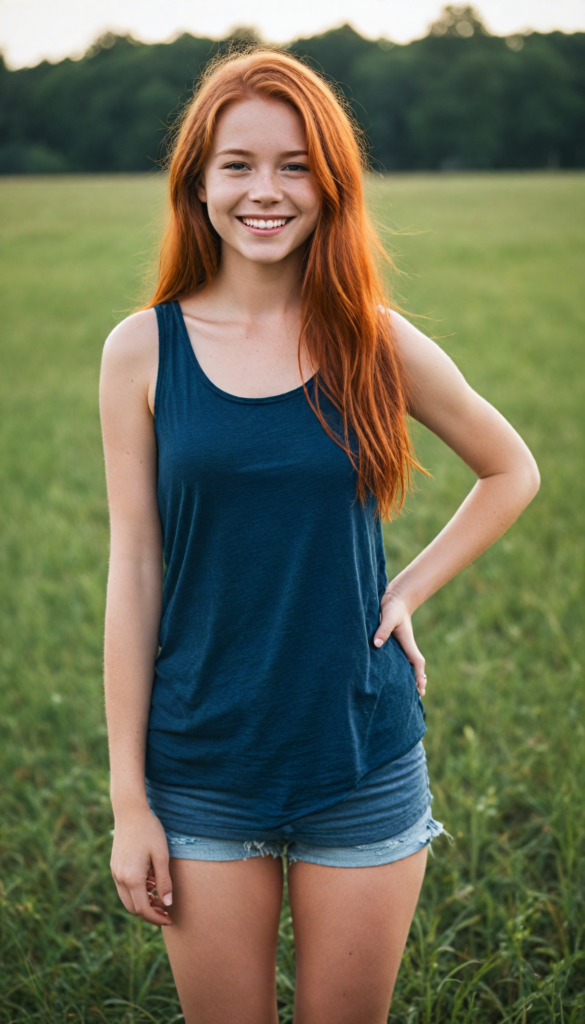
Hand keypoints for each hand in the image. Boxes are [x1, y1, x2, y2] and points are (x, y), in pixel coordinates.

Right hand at [110, 804, 173, 926]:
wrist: (130, 811)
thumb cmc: (149, 830)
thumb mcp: (161, 855)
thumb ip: (164, 881)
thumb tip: (168, 903)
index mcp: (132, 878)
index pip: (143, 909)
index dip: (156, 918)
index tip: (169, 918)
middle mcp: (120, 879)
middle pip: (133, 908)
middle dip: (150, 913)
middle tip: (166, 911)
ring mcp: (115, 873)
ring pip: (127, 900)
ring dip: (143, 903)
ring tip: (160, 896)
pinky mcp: (114, 867)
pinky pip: (124, 888)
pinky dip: (136, 892)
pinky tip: (150, 883)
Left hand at [373, 590, 426, 696]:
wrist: (396, 597)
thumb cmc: (392, 606)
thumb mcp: (387, 616)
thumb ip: (383, 629)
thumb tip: (377, 645)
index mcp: (407, 642)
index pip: (417, 662)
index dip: (419, 675)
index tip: (420, 687)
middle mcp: (407, 645)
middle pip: (416, 666)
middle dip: (419, 680)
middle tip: (420, 695)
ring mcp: (402, 644)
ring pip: (409, 663)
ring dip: (411, 675)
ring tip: (410, 690)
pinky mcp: (396, 642)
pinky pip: (402, 658)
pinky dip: (403, 667)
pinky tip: (396, 674)